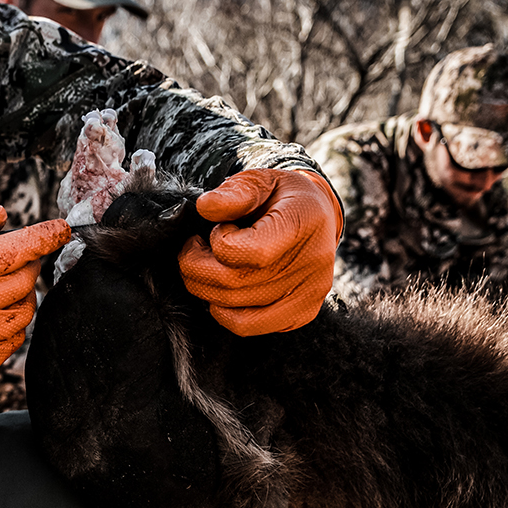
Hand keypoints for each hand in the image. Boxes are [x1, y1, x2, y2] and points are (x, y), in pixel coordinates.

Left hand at [179, 168, 342, 335]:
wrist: (316, 215)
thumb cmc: (279, 196)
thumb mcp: (260, 180)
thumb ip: (234, 192)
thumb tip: (204, 207)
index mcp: (305, 222)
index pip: (252, 252)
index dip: (220, 242)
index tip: (219, 228)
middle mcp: (313, 262)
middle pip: (235, 283)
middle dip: (196, 266)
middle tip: (192, 247)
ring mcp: (310, 293)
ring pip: (236, 308)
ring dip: (203, 288)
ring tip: (203, 264)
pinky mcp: (302, 313)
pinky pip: (249, 326)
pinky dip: (222, 312)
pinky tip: (219, 289)